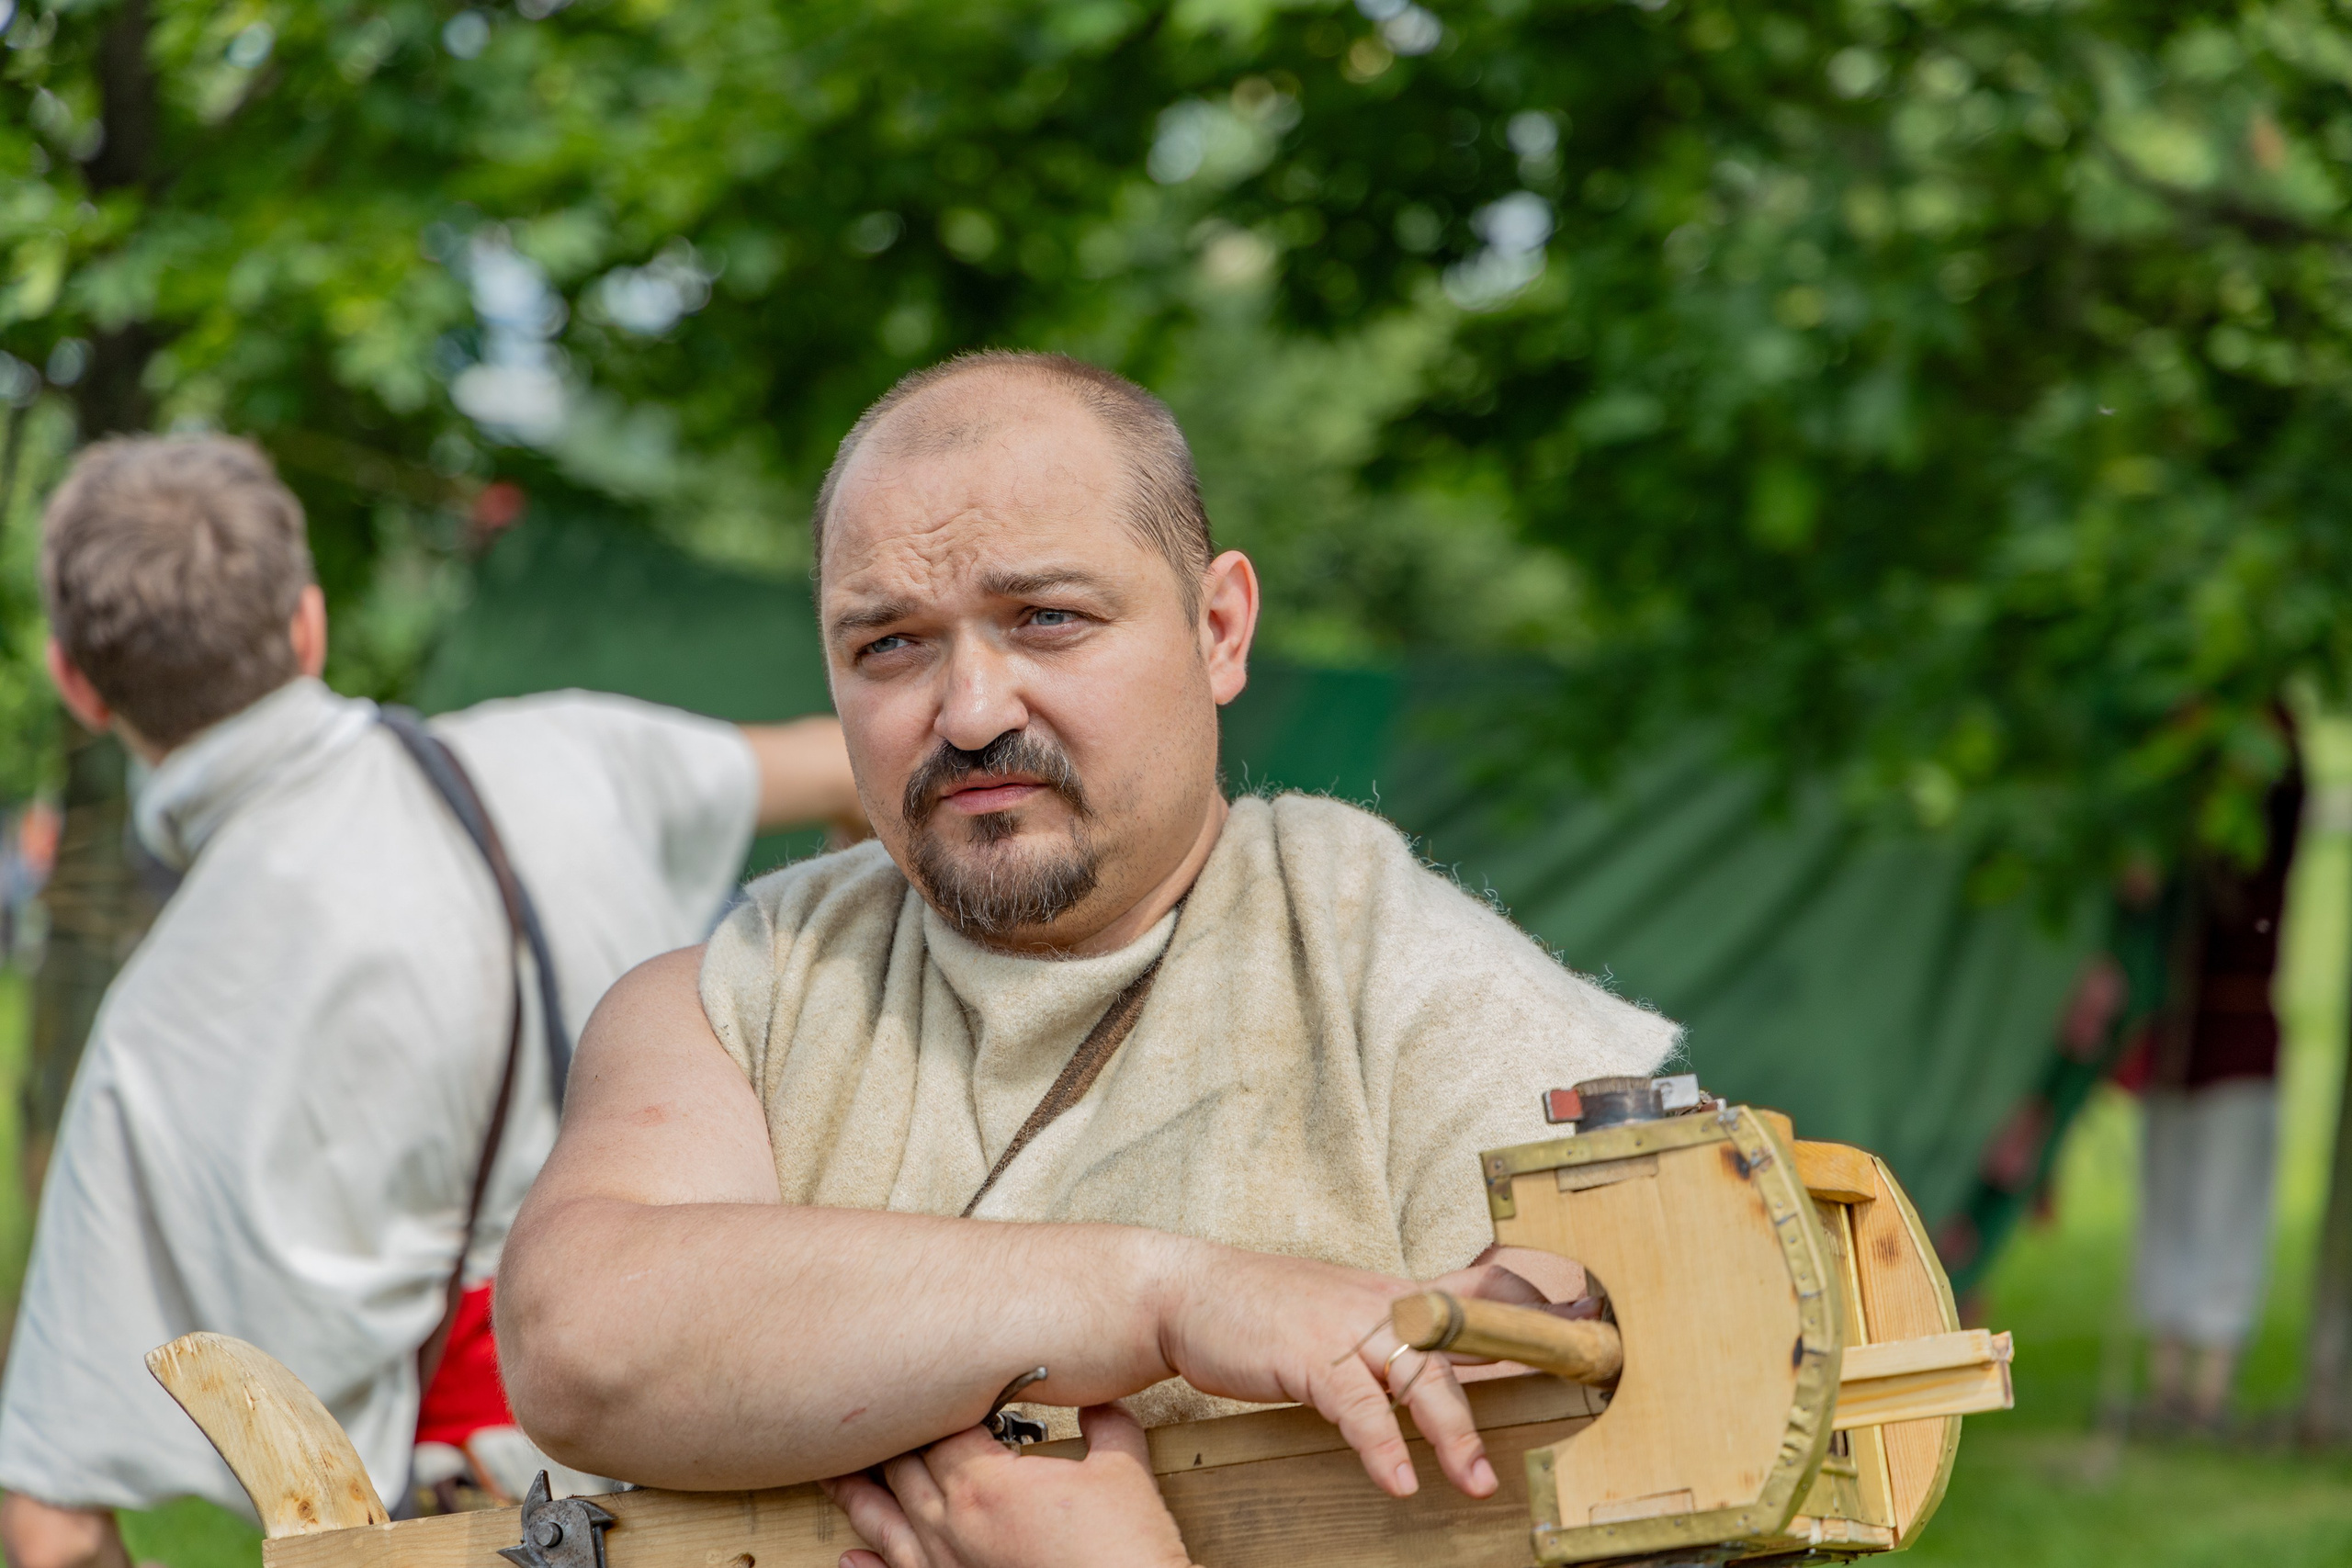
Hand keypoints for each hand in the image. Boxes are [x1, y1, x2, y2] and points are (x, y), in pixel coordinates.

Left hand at [823, 1405, 1191, 1567]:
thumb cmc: (1122, 1553)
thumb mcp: (1122, 1471)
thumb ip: (1105, 1424)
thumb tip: (1101, 1399)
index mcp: (985, 1485)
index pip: (941, 1428)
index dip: (937, 1403)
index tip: (935, 1383)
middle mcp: (951, 1527)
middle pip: (902, 1470)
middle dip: (886, 1440)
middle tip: (863, 1414)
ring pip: (885, 1523)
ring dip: (856, 1495)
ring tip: (830, 1473)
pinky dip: (866, 1567)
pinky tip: (847, 1558)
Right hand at [1149, 1245, 1509, 1503]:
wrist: (1189, 1292)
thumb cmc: (1265, 1308)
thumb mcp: (1340, 1309)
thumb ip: (1389, 1333)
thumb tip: (1431, 1366)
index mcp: (1395, 1294)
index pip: (1479, 1293)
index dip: (1532, 1308)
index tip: (1584, 1322)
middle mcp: (1384, 1303)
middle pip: (1461, 1349)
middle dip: (1511, 1391)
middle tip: (1541, 1433)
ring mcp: (1350, 1326)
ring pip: (1420, 1379)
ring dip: (1452, 1436)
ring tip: (1475, 1482)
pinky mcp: (1313, 1355)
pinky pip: (1360, 1407)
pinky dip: (1382, 1446)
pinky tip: (1399, 1479)